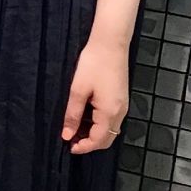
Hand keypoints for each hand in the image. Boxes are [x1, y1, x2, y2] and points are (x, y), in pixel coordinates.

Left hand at [60, 37, 128, 153]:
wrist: (110, 44)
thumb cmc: (93, 65)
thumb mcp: (78, 91)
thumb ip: (73, 115)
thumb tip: (67, 135)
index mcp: (110, 113)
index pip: (98, 140)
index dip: (83, 147)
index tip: (68, 147)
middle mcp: (120, 113)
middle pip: (107, 139)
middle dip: (90, 143)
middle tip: (71, 139)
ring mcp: (123, 106)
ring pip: (110, 130)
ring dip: (94, 134)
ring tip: (75, 128)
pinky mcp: (121, 98)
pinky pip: (112, 120)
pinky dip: (99, 125)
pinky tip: (86, 117)